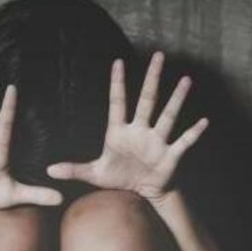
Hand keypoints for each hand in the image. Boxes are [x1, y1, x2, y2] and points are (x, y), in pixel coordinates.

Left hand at [46, 51, 208, 203]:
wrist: (140, 195)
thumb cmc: (117, 179)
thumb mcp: (94, 174)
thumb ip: (73, 170)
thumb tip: (49, 170)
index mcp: (119, 132)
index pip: (117, 102)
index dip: (117, 83)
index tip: (118, 62)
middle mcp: (140, 131)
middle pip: (147, 100)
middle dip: (152, 79)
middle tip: (159, 55)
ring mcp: (156, 141)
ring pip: (168, 116)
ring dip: (177, 99)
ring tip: (186, 80)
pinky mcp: (169, 155)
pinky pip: (184, 141)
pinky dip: (193, 133)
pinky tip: (203, 121)